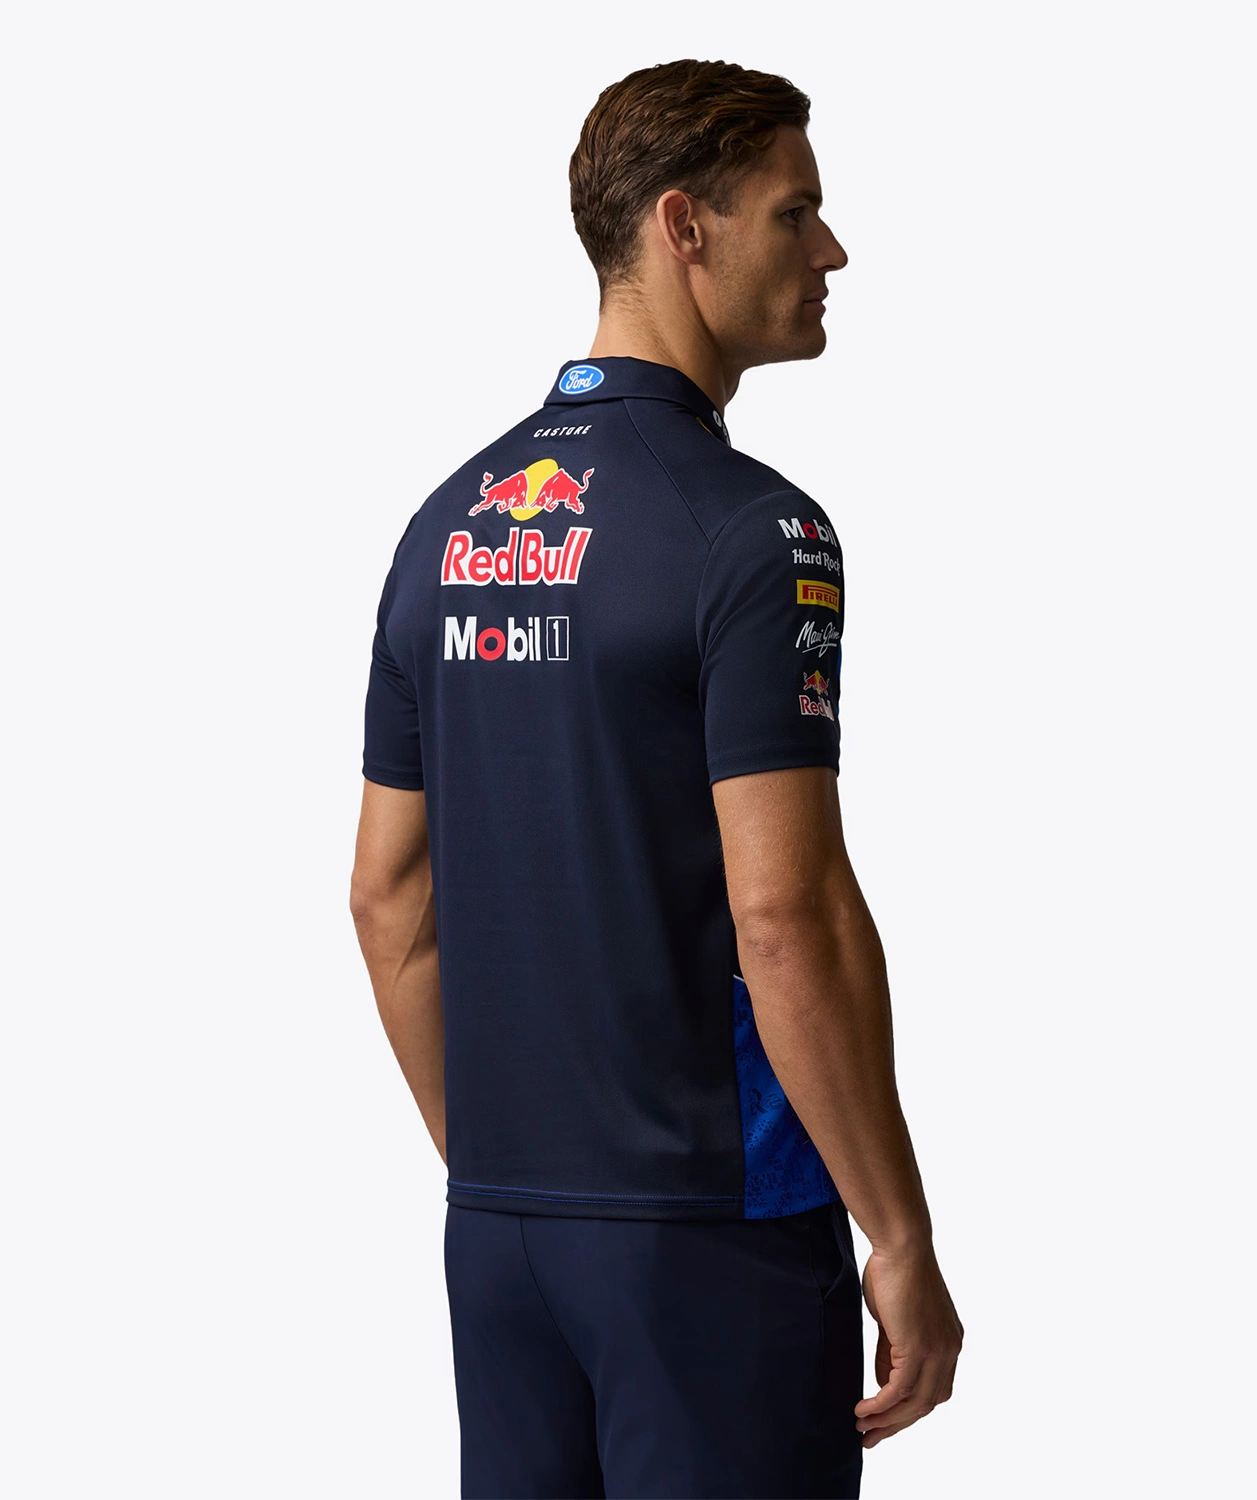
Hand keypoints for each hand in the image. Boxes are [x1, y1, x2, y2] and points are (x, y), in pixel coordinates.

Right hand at [855, 1244, 962, 1447]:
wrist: (901, 1245)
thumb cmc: (894, 1271)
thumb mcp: (894, 1320)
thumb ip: (892, 1352)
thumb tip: (885, 1383)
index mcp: (948, 1342)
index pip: (933, 1389)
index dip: (909, 1409)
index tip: (885, 1419)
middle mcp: (949, 1350)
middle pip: (927, 1403)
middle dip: (898, 1424)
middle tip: (872, 1437)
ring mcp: (937, 1351)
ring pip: (915, 1403)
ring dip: (887, 1420)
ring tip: (862, 1428)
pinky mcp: (918, 1348)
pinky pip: (899, 1390)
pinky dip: (881, 1405)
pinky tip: (864, 1410)